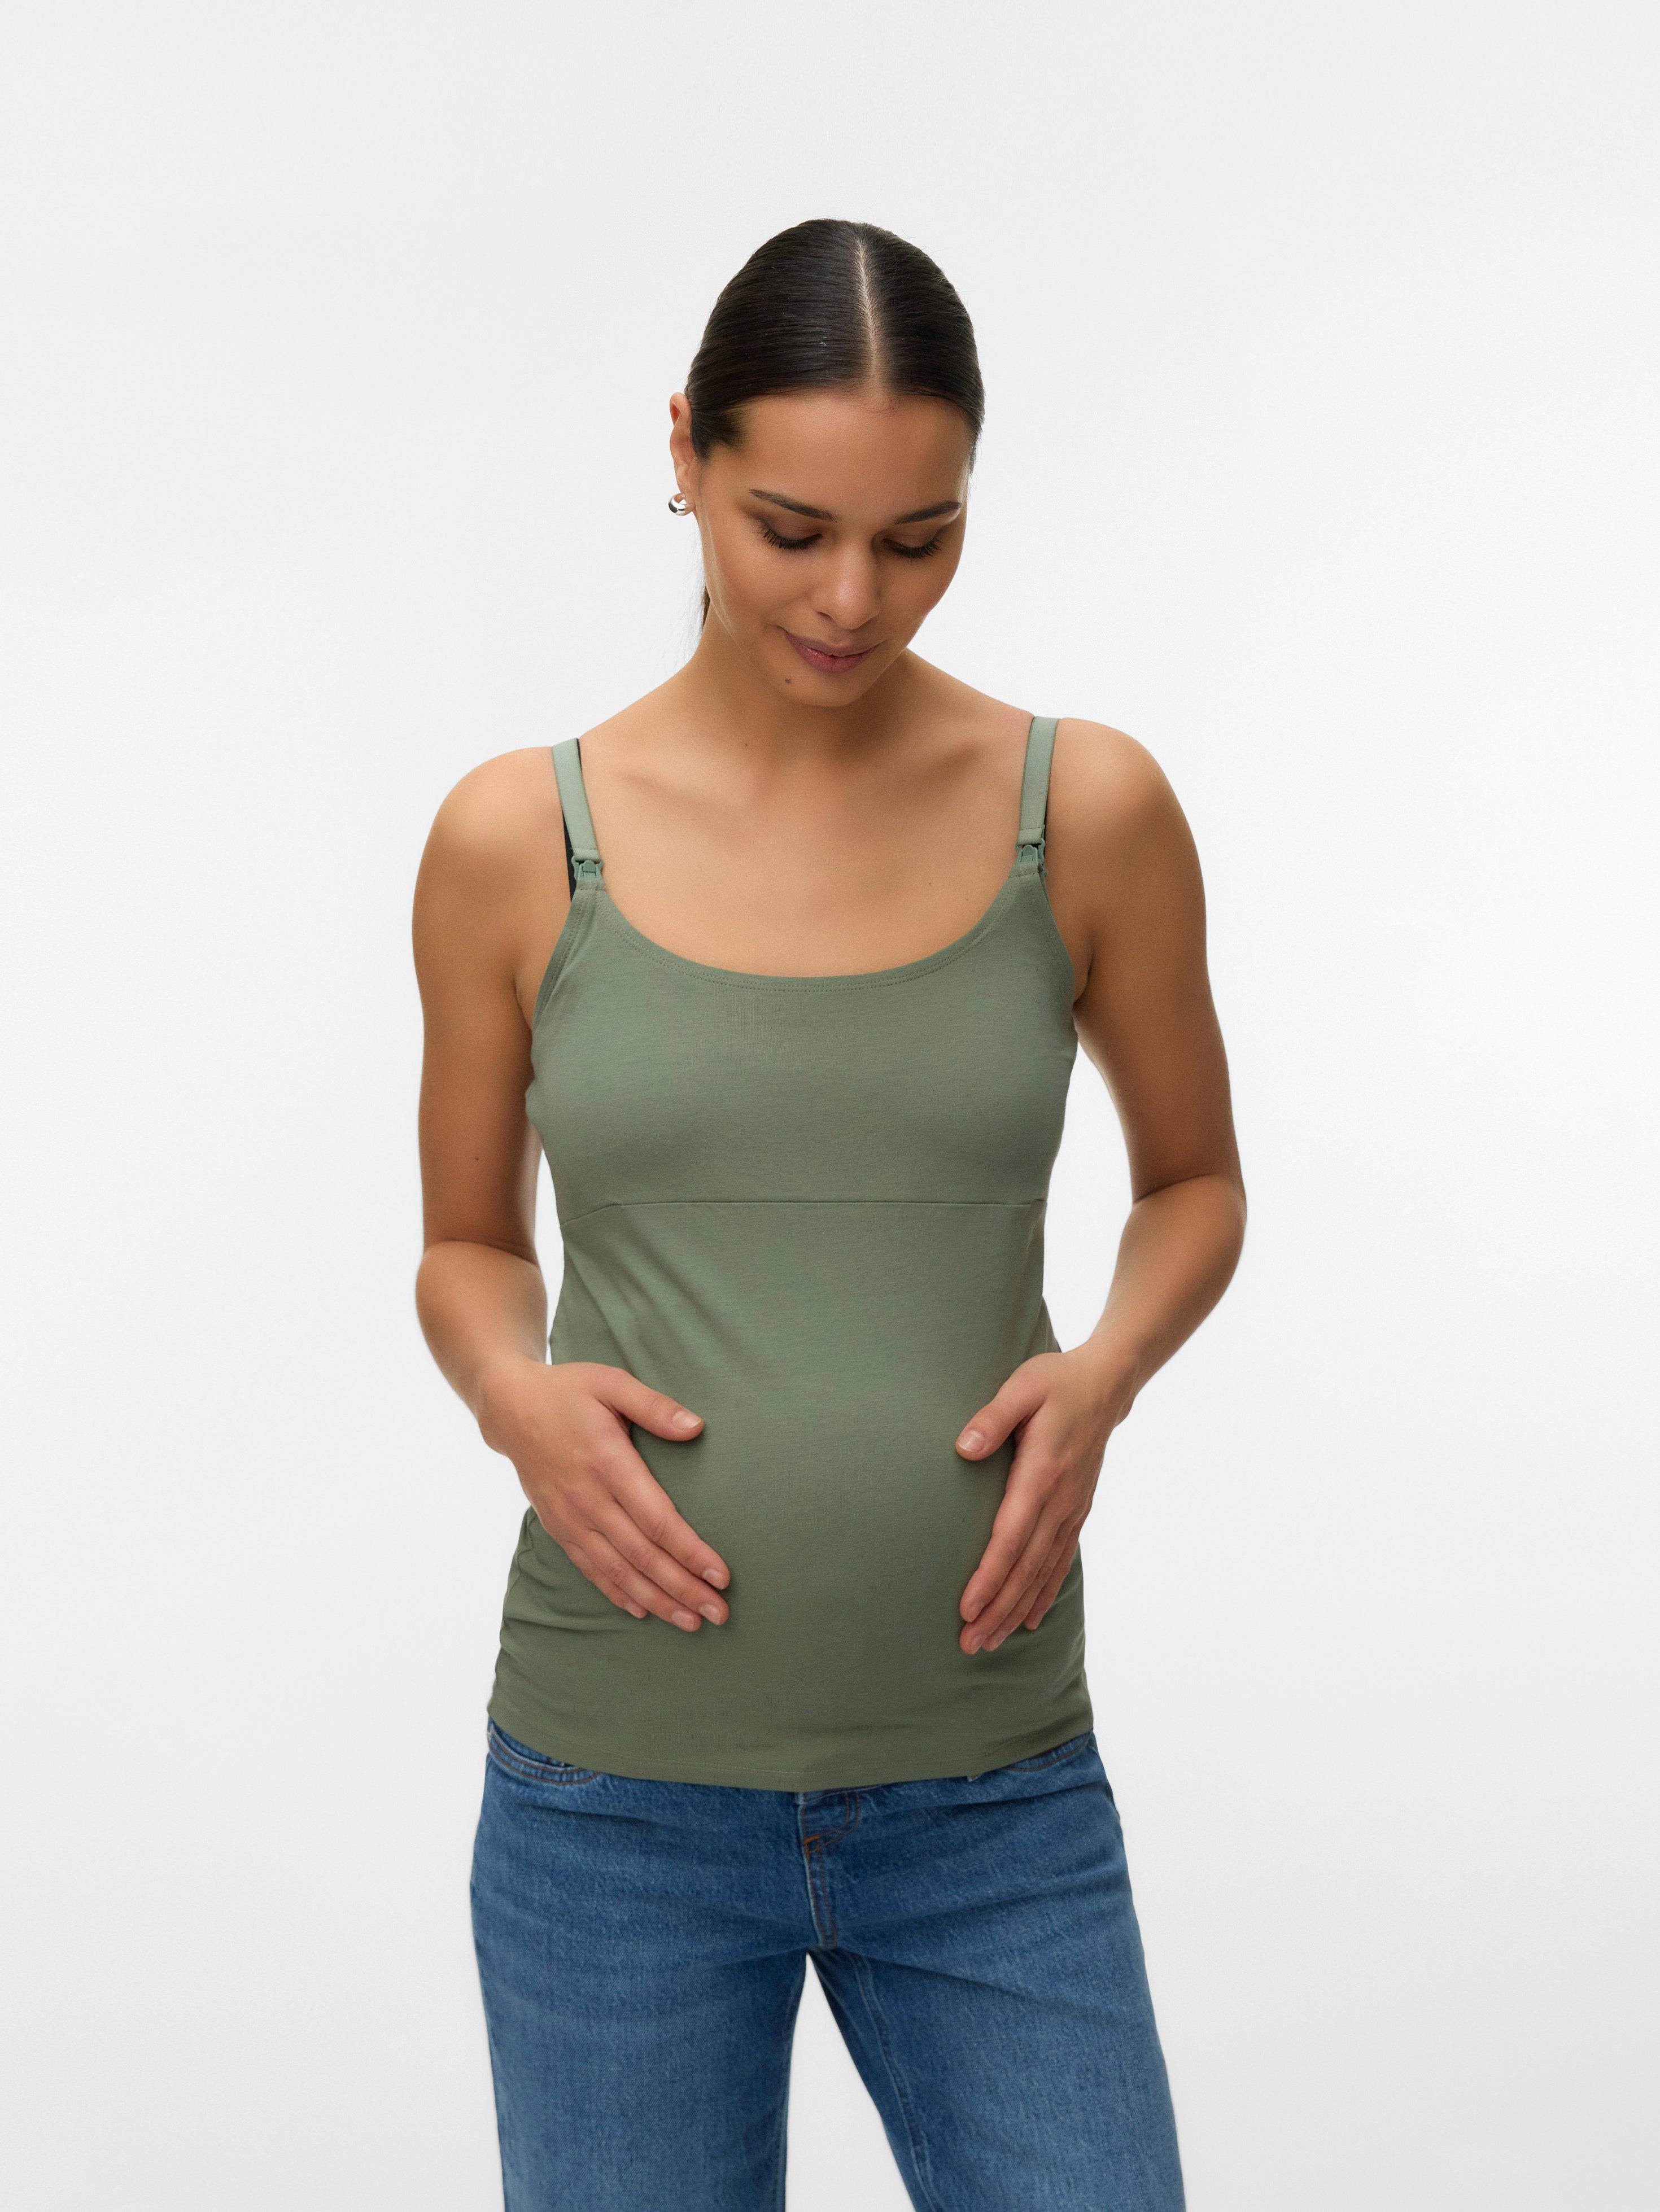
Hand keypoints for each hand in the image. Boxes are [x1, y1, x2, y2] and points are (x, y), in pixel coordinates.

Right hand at [479, 1359, 729, 1632]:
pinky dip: (616, 1592)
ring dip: (656, 1599)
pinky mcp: (558, 1526)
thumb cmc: (569, 1392)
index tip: (720, 1575)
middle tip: (718, 1613)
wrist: (510, 1408)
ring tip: (690, 1622)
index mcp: (608, 1463)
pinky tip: (642, 1610)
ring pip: (617, 1570)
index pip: (657, 1520)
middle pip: (642, 1555)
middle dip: (682, 1587)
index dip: (690, 1552)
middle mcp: (588, 1499)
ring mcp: (570, 1518)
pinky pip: (590, 1568)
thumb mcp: (612, 1383)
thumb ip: (654, 1407)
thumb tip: (696, 1427)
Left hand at [953, 1350, 1128, 1651]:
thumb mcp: (1022, 1387)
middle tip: (968, 1644)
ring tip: (989, 1642)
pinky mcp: (1077, 1510)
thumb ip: (992, 1418)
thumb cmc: (1056, 1382)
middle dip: (997, 1609)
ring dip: (1016, 1610)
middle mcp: (1061, 1501)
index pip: (1011, 1537)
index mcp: (1043, 1474)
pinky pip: (1060, 1560)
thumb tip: (963, 1448)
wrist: (1106, 1383)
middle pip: (1026, 1567)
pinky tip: (1029, 1619)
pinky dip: (1044, 1593)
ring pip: (1043, 1572)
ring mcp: (1073, 1509)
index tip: (967, 1608)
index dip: (990, 1577)